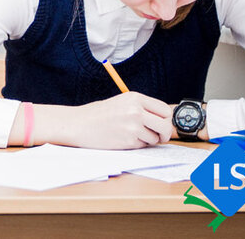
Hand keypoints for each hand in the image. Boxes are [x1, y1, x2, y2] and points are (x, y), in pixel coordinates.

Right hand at [32, 92, 172, 149]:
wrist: (79, 124)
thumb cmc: (99, 114)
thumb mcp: (122, 102)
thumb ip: (141, 108)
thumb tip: (162, 120)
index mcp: (136, 98)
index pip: (165, 110)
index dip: (166, 120)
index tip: (162, 125)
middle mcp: (136, 111)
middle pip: (165, 125)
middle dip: (164, 134)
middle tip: (159, 137)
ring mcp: (133, 126)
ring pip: (155, 138)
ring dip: (148, 140)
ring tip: (132, 135)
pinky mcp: (128, 141)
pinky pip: (143, 146)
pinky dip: (137, 145)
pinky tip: (124, 139)